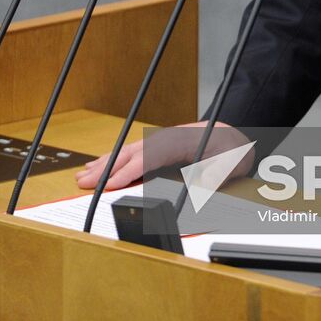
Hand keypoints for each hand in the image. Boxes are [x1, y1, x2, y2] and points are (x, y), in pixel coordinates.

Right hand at [75, 121, 252, 190]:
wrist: (237, 136)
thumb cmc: (234, 150)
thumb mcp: (234, 162)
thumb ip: (218, 173)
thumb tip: (201, 183)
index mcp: (185, 140)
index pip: (151, 155)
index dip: (130, 170)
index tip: (110, 184)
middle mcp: (170, 137)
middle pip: (135, 151)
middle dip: (108, 167)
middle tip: (83, 182)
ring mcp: (164, 140)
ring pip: (130, 150)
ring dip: (107, 162)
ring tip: (84, 175)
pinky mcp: (161, 146)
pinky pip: (134, 151)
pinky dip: (115, 158)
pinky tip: (101, 164)